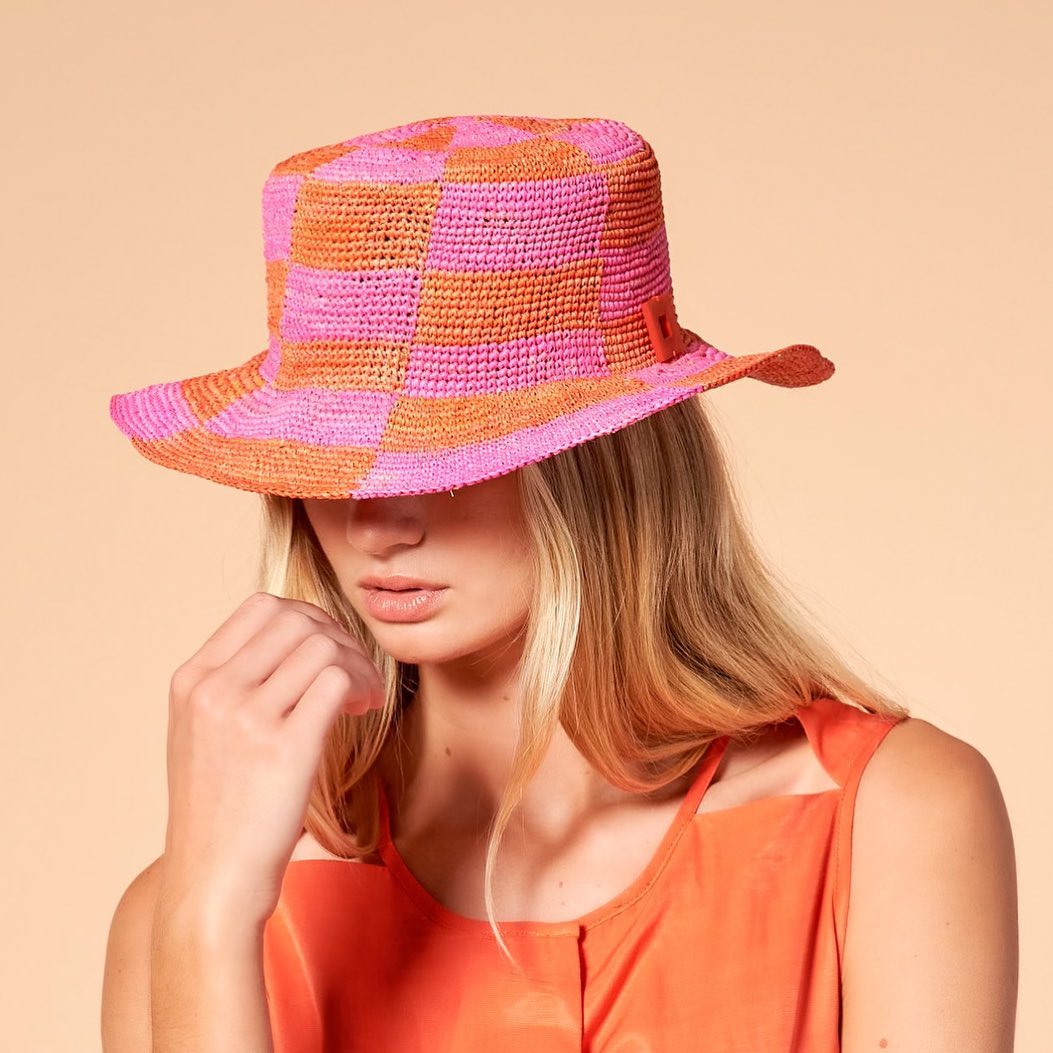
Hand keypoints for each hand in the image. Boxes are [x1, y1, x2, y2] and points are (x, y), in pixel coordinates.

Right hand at [157, 591, 381, 925]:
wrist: (211, 884)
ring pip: (322, 646)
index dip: (308, 619)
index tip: (327, 650)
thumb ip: (234, 684)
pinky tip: (364, 710)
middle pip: (297, 619)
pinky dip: (362, 686)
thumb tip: (295, 640)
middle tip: (354, 673)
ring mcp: (245, 717)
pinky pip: (337, 681)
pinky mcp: (284, 747)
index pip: (261, 608)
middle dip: (339, 638)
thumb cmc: (219, 812)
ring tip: (362, 696)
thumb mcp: (203, 734)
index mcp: (191, 681)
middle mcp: (213, 691)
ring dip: (357, 663)